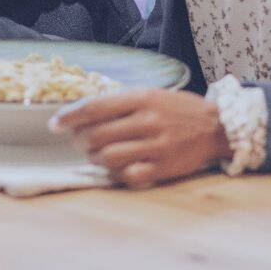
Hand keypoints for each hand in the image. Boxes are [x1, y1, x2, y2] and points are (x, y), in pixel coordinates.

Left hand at [50, 88, 230, 187]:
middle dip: (80, 140)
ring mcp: (157, 146)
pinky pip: (129, 175)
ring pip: (109, 156)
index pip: (94, 107)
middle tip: (78, 142)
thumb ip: (119, 103)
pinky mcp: (165, 167)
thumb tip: (81, 114)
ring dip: (94, 158)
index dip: (69, 117)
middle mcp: (148, 121)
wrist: (216, 127)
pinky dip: (115, 173)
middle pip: (97, 134)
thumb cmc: (177, 109)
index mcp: (141, 98)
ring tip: (95, 155)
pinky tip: (115, 168)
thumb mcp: (149, 94)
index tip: (54, 125)